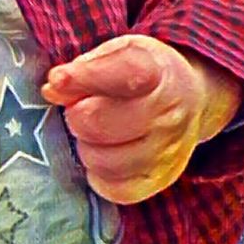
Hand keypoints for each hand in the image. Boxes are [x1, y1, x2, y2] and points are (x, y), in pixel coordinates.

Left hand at [41, 35, 240, 204]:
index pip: (123, 76)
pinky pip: (115, 190)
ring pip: (102, 161)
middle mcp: (167, 114)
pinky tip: (104, 153)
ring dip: (87, 146)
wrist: (189, 98)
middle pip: (99, 123)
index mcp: (157, 72)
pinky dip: (99, 174)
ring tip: (94, 132)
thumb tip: (53, 88)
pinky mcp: (159, 181)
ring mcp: (167, 152)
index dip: (83, 78)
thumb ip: (84, 67)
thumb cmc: (143, 72)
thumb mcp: (118, 53)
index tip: (58, 80)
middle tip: (80, 109)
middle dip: (77, 115)